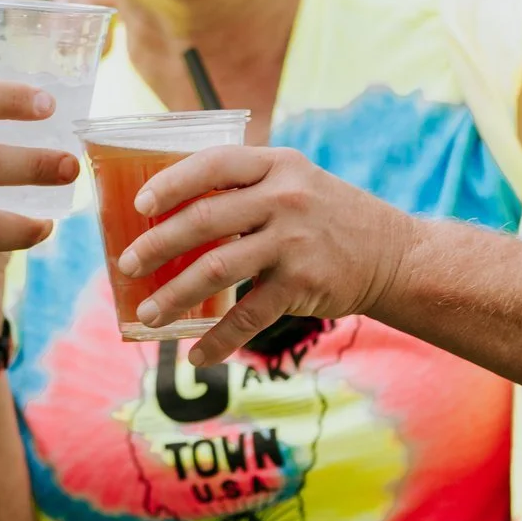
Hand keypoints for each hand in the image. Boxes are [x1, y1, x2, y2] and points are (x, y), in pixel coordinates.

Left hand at [116, 146, 418, 364]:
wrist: (395, 255)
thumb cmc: (326, 217)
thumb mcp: (294, 182)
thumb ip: (245, 186)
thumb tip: (170, 209)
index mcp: (276, 166)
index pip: (214, 164)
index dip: (172, 183)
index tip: (139, 205)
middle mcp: (285, 199)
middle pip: (205, 220)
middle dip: (157, 246)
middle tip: (126, 266)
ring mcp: (294, 242)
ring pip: (218, 270)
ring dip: (175, 296)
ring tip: (148, 316)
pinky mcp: (303, 284)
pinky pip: (249, 316)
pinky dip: (219, 340)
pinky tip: (197, 356)